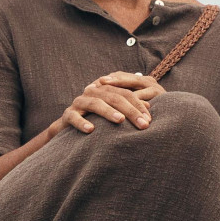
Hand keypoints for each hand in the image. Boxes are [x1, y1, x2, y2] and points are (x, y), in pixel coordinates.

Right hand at [50, 72, 164, 135]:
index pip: (125, 93)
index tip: (150, 119)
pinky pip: (74, 117)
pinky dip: (82, 122)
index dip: (138, 105)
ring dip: (108, 111)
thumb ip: (129, 109)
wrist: (69, 127)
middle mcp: (92, 92)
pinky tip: (91, 130)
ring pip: (95, 103)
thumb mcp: (114, 114)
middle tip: (143, 124)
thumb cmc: (97, 120)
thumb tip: (151, 108)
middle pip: (113, 97)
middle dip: (130, 110)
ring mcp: (79, 103)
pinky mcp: (68, 114)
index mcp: (105, 90)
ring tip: (120, 120)